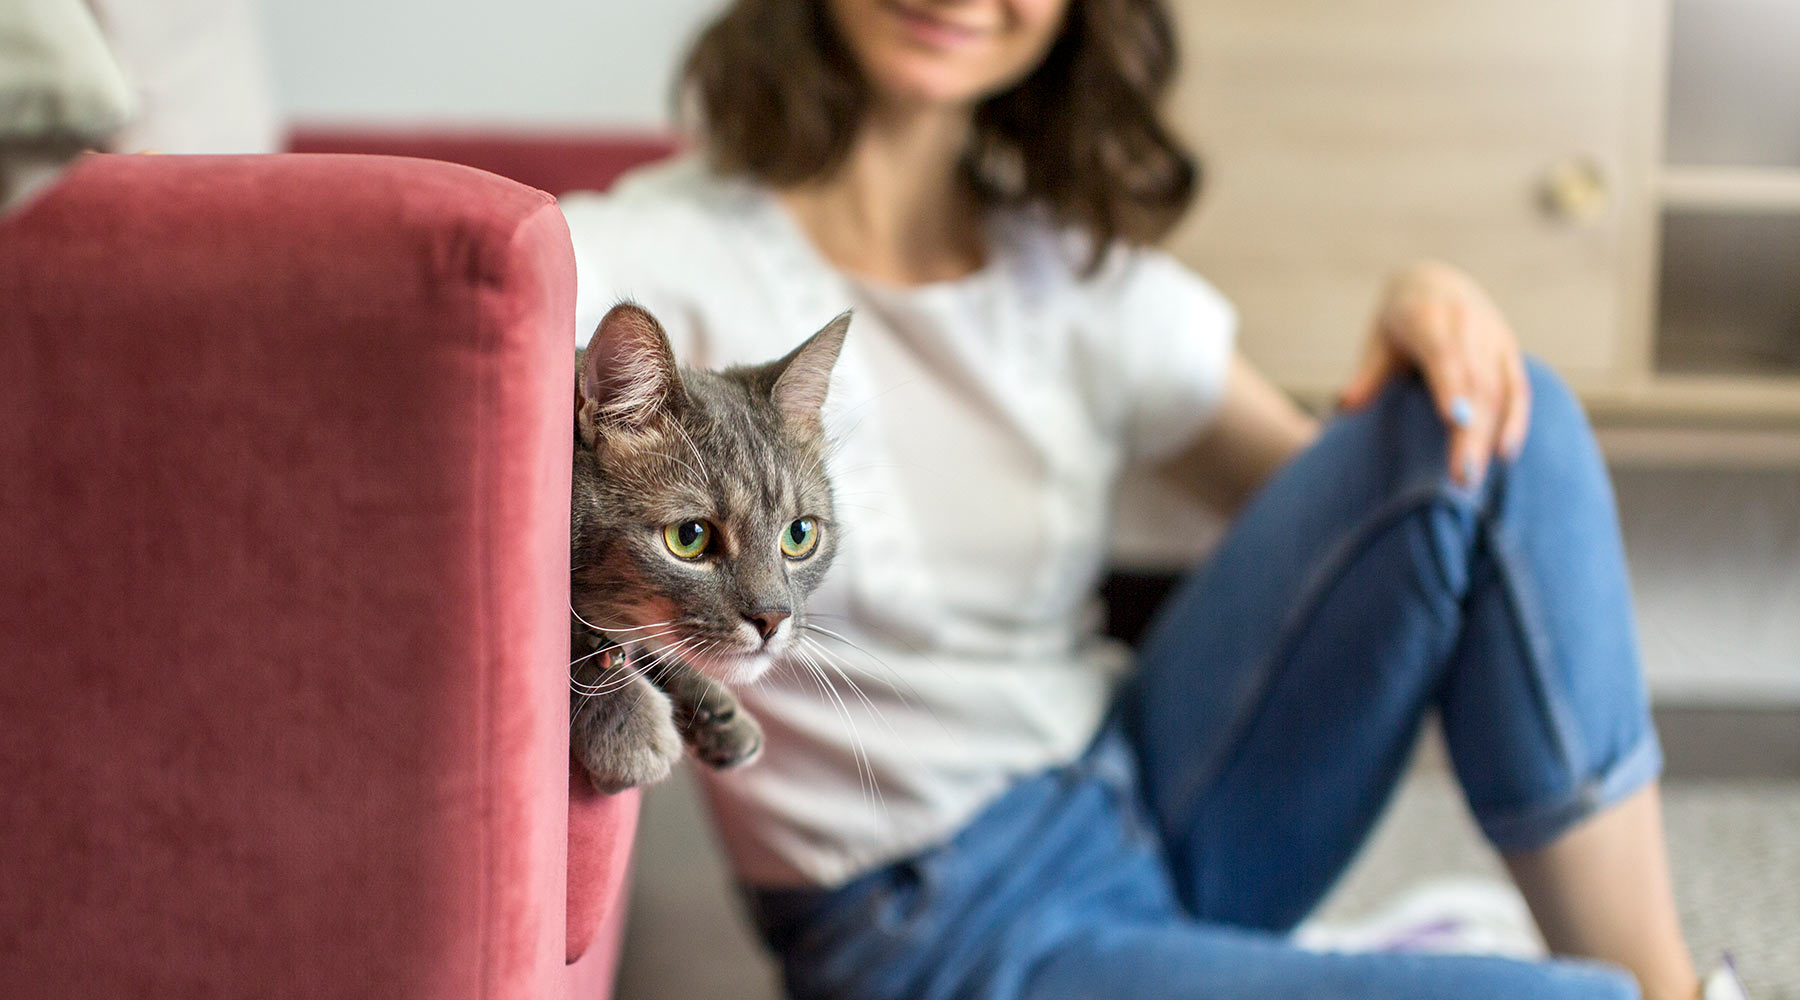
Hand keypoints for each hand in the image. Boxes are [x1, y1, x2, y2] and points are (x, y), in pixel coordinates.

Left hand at [1339, 260, 1530, 486]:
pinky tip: (1505, 454)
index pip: (1444, 355)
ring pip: (1497, 390)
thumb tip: (1344, 406)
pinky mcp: (1508, 351)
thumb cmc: (1398, 322)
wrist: (1435, 283)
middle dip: (1470, 431)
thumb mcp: (1378, 340)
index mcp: (1428, 317)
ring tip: (1472, 479)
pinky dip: (1514, 421)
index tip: (1455, 421)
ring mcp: (1492, 337)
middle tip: (1460, 477)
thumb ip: (1369, 373)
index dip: (1452, 387)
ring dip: (1489, 436)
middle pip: (1474, 382)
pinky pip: (1517, 389)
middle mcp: (1466, 325)